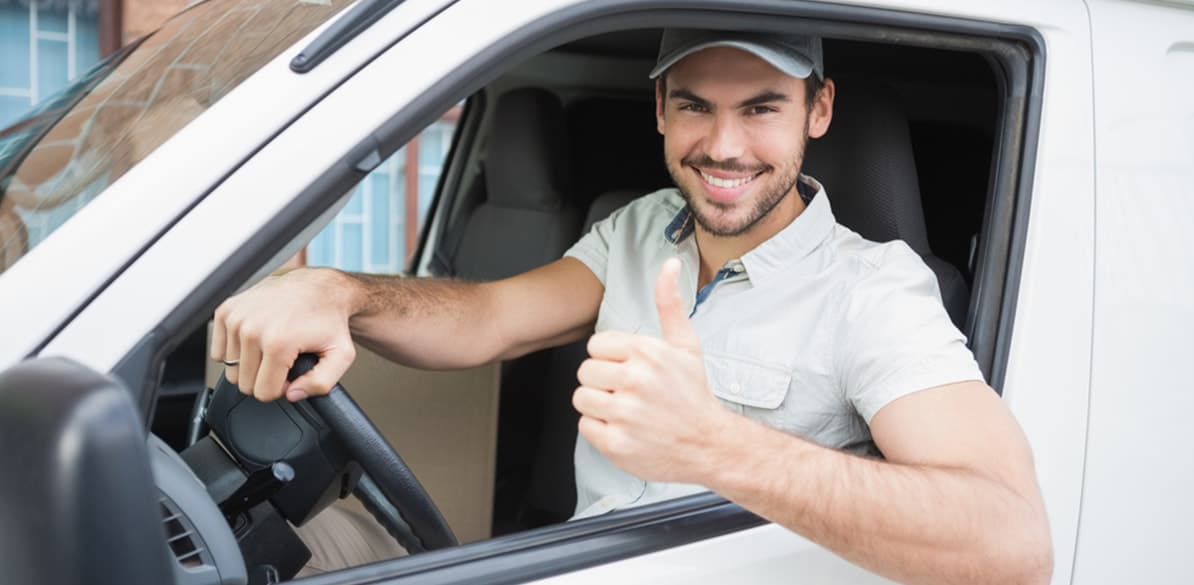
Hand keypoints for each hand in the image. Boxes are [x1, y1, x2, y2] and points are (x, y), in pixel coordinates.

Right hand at [210, 268, 356, 402]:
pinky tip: (257, 339)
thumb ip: (321, 383)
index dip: (280, 388)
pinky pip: (219, 351)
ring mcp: (236, 318)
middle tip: (283, 360)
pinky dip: (236, 351)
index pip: (264, 392)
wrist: (319, 287)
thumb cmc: (329, 318)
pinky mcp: (226, 311)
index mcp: (278, 343)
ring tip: (272, 346)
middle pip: (244, 383)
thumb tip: (292, 394)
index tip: (290, 373)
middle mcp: (252, 329)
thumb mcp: (341, 355)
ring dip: (250, 364)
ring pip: (230, 369)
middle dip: (264, 378)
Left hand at [572, 257, 730, 483]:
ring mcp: (625, 414)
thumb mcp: (685, 344)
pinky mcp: (616, 443)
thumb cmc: (693, 393)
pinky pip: (585, 426)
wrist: (708, 444)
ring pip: (581, 398)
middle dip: (603, 382)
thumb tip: (668, 264)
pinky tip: (625, 429)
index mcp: (647, 352)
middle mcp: (635, 380)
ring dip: (598, 405)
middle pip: (585, 372)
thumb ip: (669, 303)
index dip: (610, 358)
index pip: (595, 346)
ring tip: (625, 410)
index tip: (629, 370)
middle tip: (629, 392)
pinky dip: (601, 430)